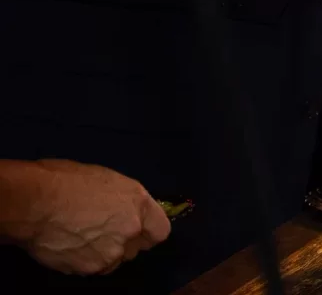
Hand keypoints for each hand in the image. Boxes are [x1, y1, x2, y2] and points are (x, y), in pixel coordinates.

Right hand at [0, 159, 169, 275]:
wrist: (34, 203)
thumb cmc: (65, 181)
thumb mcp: (107, 180)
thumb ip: (125, 200)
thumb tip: (128, 211)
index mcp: (139, 203)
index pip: (160, 230)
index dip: (148, 231)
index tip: (137, 230)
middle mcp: (131, 230)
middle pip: (137, 247)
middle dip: (124, 242)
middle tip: (102, 232)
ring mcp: (111, 252)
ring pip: (115, 260)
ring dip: (104, 253)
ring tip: (82, 238)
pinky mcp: (90, 268)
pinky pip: (93, 268)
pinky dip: (84, 261)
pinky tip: (70, 246)